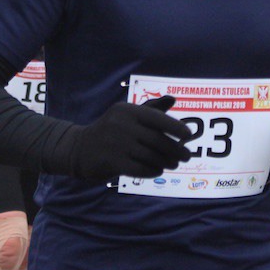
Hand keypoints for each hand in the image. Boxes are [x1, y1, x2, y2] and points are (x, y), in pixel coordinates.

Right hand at [69, 96, 192, 180]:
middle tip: (186, 156)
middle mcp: (122, 125)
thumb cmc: (111, 130)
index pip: (158, 119)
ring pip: (152, 156)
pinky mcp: (113, 162)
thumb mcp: (127, 115)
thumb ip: (151, 109)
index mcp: (128, 110)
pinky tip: (158, 170)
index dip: (176, 128)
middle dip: (177, 150)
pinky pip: (142, 169)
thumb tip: (173, 99)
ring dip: (167, 162)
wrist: (80, 148)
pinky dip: (154, 170)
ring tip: (173, 164)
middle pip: (158, 140)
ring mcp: (117, 144)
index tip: (189, 136)